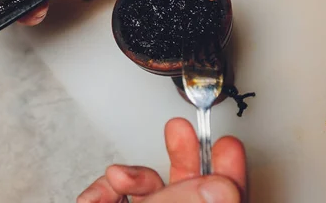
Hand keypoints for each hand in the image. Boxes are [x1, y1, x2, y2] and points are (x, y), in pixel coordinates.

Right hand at [77, 118, 246, 202]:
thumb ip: (182, 202)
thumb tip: (222, 186)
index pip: (222, 198)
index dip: (229, 170)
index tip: (227, 144)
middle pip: (188, 186)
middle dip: (181, 155)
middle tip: (180, 129)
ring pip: (151, 188)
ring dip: (129, 177)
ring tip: (116, 177)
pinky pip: (119, 196)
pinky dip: (104, 193)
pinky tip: (95, 198)